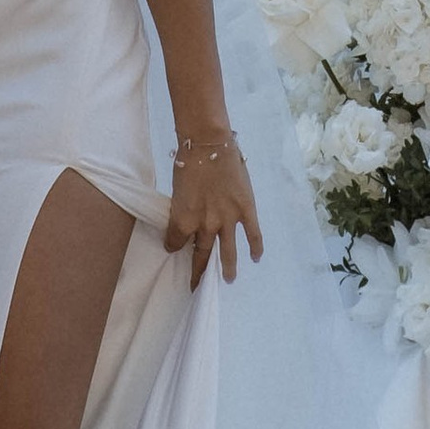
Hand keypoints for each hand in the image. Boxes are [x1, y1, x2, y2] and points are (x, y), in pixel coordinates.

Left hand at [164, 132, 262, 286]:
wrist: (208, 143)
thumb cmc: (187, 162)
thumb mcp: (177, 190)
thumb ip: (182, 209)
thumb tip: (185, 220)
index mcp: (184, 220)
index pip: (176, 242)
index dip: (173, 246)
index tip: (173, 248)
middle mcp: (206, 225)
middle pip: (201, 254)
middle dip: (198, 270)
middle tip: (196, 284)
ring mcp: (228, 219)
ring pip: (228, 252)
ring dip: (228, 268)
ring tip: (228, 280)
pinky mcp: (246, 210)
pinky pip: (253, 234)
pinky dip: (255, 247)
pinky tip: (255, 258)